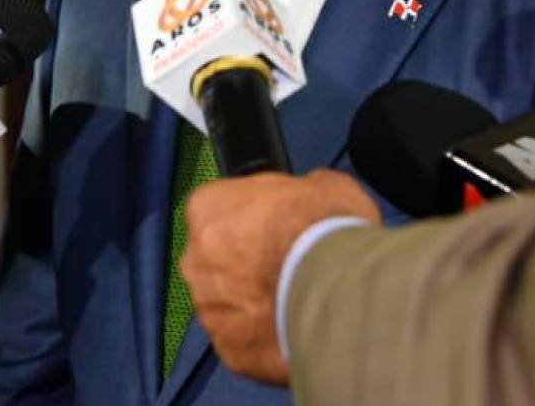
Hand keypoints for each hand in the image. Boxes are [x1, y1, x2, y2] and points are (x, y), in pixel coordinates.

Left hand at [180, 170, 380, 385]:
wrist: (338, 290)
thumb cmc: (324, 226)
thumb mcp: (322, 184)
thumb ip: (296, 191)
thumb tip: (304, 198)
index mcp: (208, 209)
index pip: (217, 209)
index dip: (249, 218)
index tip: (274, 226)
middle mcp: (195, 260)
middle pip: (215, 260)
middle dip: (244, 264)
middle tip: (285, 266)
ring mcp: (210, 310)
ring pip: (227, 304)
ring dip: (252, 303)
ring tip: (294, 301)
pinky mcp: (229, 351)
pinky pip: (243, 341)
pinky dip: (264, 337)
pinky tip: (294, 327)